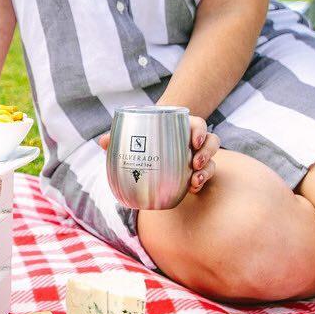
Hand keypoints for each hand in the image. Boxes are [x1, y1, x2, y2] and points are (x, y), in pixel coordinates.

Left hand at [98, 115, 219, 193]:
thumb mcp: (131, 137)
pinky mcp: (196, 171)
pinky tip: (192, 188)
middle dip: (206, 152)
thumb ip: (117, 138)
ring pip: (211, 160)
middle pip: (211, 141)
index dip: (200, 131)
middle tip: (195, 163)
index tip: (194, 141)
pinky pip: (205, 175)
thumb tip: (103, 142)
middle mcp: (193, 141)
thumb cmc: (141, 139)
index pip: (198, 124)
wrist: (150, 149)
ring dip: (206, 170)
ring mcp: (197, 156)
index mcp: (182, 127)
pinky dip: (201, 182)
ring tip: (195, 180)